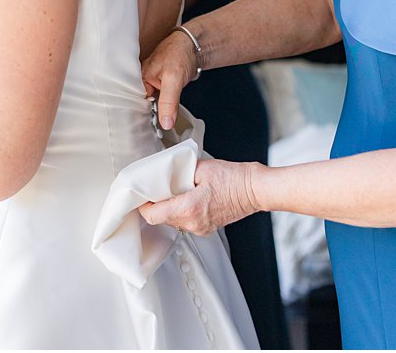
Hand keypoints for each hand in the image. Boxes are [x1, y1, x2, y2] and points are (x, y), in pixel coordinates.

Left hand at [138, 158, 260, 235]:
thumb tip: (166, 172)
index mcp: (188, 208)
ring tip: (174, 191)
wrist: (255, 189)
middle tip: (155, 189)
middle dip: (156, 205)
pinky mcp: (207, 228)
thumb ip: (180, 172)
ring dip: (169, 208)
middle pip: (162, 219)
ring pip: (174, 221)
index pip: (154, 215)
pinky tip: (188, 197)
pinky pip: (186, 222)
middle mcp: (193, 223)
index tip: (141, 196)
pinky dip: (182, 211)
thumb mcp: (201, 168)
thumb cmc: (234, 178)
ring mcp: (201, 228)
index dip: (143, 206)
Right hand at [141, 28, 197, 129]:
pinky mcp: (162, 87)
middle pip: (142, 105)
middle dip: (148, 117)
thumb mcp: (173, 79)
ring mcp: (153, 85)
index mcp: (140, 77)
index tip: (146, 131)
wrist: (194, 47)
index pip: (136, 102)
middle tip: (154, 131)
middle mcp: (144, 81)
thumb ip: (168, 102)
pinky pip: (160, 102)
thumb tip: (165, 123)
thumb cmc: (180, 53)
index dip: (141, 117)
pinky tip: (165, 117)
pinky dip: (163, 109)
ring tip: (159, 127)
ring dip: (157, 114)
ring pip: (152, 105)